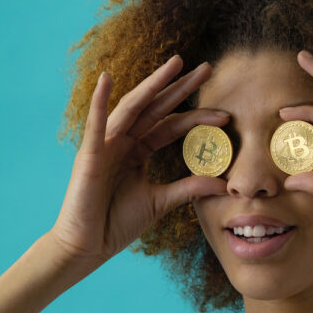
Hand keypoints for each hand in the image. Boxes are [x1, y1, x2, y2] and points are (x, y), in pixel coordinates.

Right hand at [49, 55, 228, 270]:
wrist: (86, 248)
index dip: (197, 117)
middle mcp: (122, 142)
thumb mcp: (160, 202)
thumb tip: (224, 184)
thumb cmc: (116, 223)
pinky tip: (105, 80)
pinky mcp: (88, 156)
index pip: (171, 126)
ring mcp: (105, 145)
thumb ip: (189, 188)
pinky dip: (99, 102)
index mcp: (137, 151)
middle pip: (156, 108)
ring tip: (174, 64)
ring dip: (152, 84)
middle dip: (180, 87)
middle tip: (207, 68)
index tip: (226, 114)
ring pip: (132, 107)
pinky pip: (95, 125)